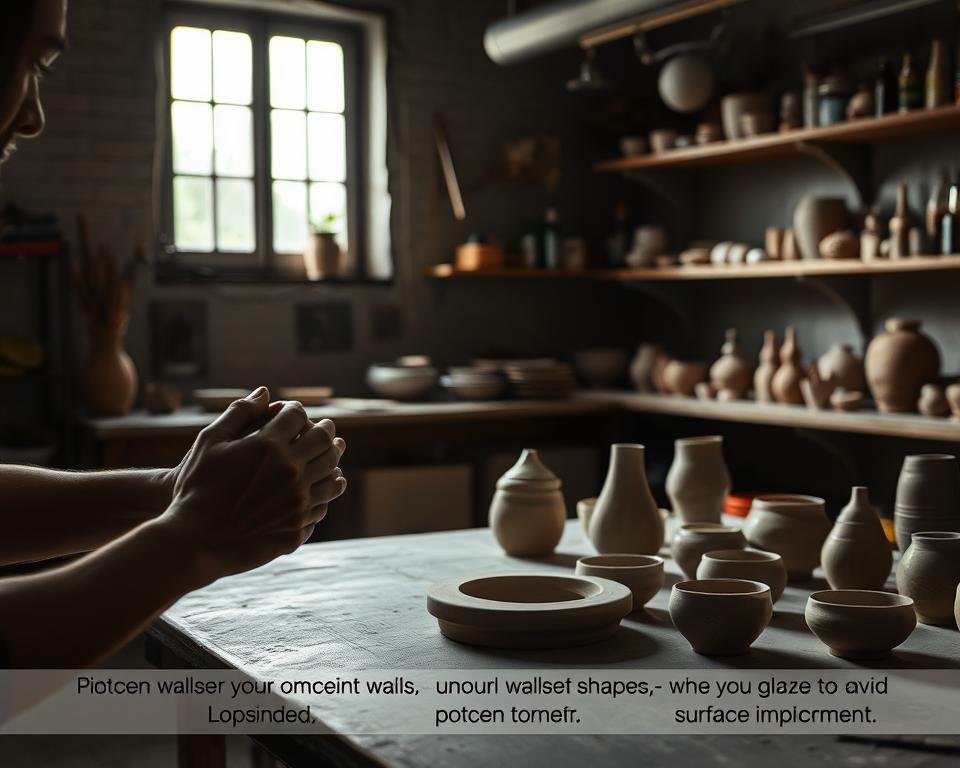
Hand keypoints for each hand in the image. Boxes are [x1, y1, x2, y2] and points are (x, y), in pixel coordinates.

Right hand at [158, 387, 347, 583]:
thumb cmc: (196, 489)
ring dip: (334, 460)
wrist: (194, 542)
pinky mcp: (298, 526)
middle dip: (326, 430)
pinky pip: (323, 504)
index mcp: (268, 446)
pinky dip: (326, 491)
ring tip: (333, 454)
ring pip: (332, 475)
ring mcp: (298, 501)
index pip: (297, 416)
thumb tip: (264, 392)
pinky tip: (324, 486)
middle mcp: (290, 471)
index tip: (296, 413)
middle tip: (327, 428)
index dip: (296, 410)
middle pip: (323, 442)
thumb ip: (239, 413)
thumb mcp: (209, 443)